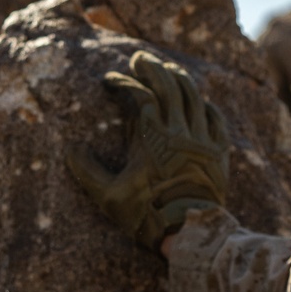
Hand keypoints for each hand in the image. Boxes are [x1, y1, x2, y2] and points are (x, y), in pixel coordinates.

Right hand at [66, 51, 228, 249]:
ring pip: (194, 98)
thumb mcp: (108, 195)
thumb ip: (86, 170)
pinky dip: (207, 106)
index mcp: (154, 137)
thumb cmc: (145, 215)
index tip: (109, 80)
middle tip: (140, 59)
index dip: (123, 83)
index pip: (139, 95)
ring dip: (179, 79)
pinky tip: (201, 101)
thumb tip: (71, 148)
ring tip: (168, 68)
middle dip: (153, 68)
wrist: (188, 232)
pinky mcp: (219, 154)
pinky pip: (217, 120)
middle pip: (169, 86)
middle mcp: (180, 132)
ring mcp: (203, 141)